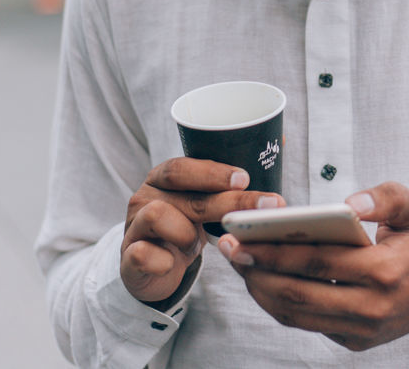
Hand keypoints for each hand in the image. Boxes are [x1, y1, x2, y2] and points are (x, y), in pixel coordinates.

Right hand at [122, 158, 283, 304]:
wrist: (151, 269)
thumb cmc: (185, 227)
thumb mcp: (205, 203)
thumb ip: (232, 182)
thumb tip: (280, 140)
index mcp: (163, 178)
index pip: (183, 166)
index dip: (213, 171)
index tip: (245, 177)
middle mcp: (145, 196)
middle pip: (182, 191)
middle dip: (225, 200)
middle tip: (261, 208)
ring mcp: (133, 226)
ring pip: (157, 216)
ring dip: (187, 232)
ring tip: (197, 244)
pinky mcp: (128, 258)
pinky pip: (142, 254)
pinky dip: (162, 260)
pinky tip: (172, 262)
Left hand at [216, 181, 408, 351]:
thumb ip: (387, 197)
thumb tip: (351, 202)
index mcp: (386, 272)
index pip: (319, 262)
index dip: (276, 250)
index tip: (243, 236)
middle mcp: (372, 308)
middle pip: (298, 293)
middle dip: (256, 271)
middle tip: (228, 248)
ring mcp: (361, 330)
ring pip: (296, 314)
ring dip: (260, 289)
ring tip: (239, 263)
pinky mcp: (354, 341)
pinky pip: (305, 323)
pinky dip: (278, 303)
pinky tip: (262, 278)